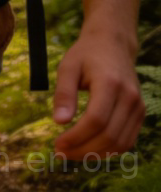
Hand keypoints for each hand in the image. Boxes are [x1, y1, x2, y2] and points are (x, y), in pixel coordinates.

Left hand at [53, 25, 144, 158]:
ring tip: (72, 153)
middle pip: (109, 135)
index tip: (58, 144)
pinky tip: (89, 148)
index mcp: (110, 83)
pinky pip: (127, 140)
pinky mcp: (139, 113)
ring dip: (96, 154)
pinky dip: (109, 149)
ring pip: (120, 143)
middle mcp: (129, 97)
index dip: (77, 136)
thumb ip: (63, 93)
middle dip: (84, 149)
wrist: (113, 44)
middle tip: (61, 152)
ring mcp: (138, 107)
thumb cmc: (86, 54)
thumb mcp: (68, 66)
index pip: (96, 120)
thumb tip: (58, 122)